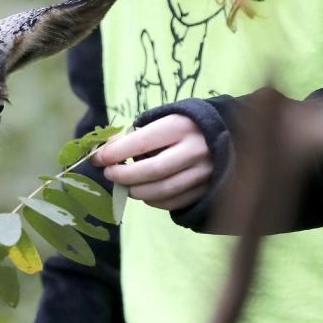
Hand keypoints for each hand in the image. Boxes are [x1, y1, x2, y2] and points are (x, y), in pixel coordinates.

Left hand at [93, 114, 212, 210]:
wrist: (224, 134)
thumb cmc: (184, 126)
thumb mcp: (162, 121)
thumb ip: (135, 134)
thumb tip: (105, 150)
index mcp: (180, 126)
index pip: (142, 142)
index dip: (116, 153)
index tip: (98, 158)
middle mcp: (194, 150)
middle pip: (152, 170)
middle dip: (124, 175)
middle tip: (109, 173)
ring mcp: (203, 172)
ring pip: (163, 190)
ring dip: (136, 191)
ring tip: (124, 185)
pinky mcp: (206, 189)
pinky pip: (174, 202)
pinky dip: (153, 201)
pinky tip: (144, 192)